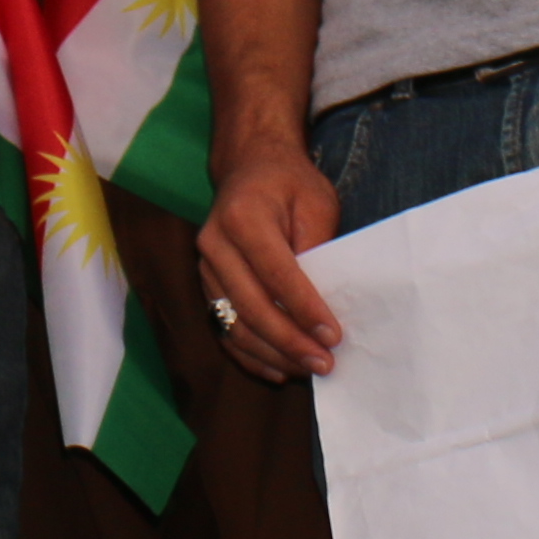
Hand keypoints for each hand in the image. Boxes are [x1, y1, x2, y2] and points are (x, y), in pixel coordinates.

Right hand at [199, 140, 348, 379]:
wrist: (250, 169)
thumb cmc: (290, 185)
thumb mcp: (316, 203)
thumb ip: (317, 248)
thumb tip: (326, 301)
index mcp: (243, 217)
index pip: (276, 273)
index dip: (304, 308)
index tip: (334, 336)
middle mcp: (215, 244)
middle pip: (250, 305)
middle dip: (289, 341)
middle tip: (325, 364)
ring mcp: (205, 268)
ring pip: (234, 324)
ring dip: (273, 354)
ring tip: (308, 370)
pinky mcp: (207, 286)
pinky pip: (224, 329)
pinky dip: (251, 355)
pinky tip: (280, 370)